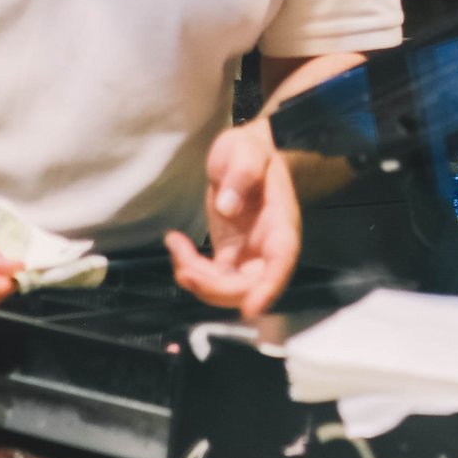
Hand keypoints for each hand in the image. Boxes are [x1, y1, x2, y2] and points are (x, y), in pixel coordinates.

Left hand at [166, 119, 298, 317]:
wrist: (244, 153)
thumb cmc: (251, 150)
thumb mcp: (247, 151)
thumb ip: (242, 174)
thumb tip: (228, 206)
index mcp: (280, 223)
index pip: (281, 261)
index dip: (269, 288)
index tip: (252, 307)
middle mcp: (267, 247)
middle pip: (250, 286)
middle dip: (216, 288)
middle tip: (186, 267)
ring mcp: (248, 254)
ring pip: (227, 289)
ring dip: (198, 281)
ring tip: (176, 248)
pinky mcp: (229, 255)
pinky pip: (212, 278)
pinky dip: (190, 270)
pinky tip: (176, 244)